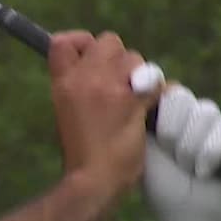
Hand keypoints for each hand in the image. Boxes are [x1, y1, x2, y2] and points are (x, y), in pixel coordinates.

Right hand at [48, 31, 158, 196]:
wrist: (92, 179)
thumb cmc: (81, 152)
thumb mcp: (67, 112)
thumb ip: (78, 86)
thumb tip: (100, 69)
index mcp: (62, 83)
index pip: (63, 42)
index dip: (82, 42)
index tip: (89, 53)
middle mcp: (83, 79)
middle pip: (109, 41)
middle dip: (119, 58)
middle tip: (120, 83)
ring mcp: (109, 88)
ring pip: (135, 58)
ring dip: (139, 75)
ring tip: (134, 101)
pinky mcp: (133, 102)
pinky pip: (154, 82)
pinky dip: (158, 93)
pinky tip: (151, 108)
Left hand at [142, 82, 220, 220]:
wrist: (188, 216)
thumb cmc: (161, 186)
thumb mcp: (143, 149)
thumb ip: (140, 117)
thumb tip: (140, 85)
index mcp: (164, 113)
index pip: (163, 90)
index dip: (158, 113)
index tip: (154, 140)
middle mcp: (189, 113)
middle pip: (181, 96)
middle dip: (171, 131)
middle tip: (170, 155)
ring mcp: (213, 122)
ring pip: (203, 112)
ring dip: (189, 147)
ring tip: (186, 168)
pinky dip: (208, 155)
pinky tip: (202, 173)